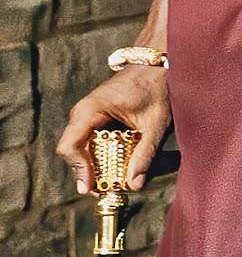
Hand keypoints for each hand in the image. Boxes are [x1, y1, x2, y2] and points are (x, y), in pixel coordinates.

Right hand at [57, 61, 168, 196]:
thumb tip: (134, 185)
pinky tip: (123, 166)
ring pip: (85, 149)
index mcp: (89, 111)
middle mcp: (82, 114)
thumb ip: (145, 154)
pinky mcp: (97, 120)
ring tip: (119, 181)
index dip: (78, 169)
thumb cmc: (157, 89)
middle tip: (109, 190)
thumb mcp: (155, 124)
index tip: (91, 188)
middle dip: (91, 173)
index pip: (70, 146)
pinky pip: (94, 143)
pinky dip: (106, 156)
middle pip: (75, 152)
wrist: (157, 66)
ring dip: (99, 166)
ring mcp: (88, 117)